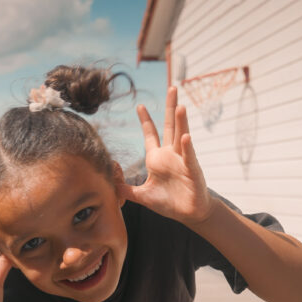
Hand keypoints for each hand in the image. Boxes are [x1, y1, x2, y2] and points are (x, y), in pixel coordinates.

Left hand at [118, 86, 212, 225]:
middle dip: (170, 107)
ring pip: (181, 136)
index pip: (151, 135)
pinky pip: (189, 157)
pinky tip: (185, 137)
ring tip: (180, 106)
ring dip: (181, 121)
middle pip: (170, 126)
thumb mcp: (142, 196)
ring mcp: (182, 161)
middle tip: (172, 88)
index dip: (146, 121)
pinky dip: (187, 147)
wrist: (189, 214)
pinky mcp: (192, 171)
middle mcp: (171, 155)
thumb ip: (125, 189)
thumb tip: (109, 182)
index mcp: (157, 159)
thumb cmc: (169, 203)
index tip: (140, 105)